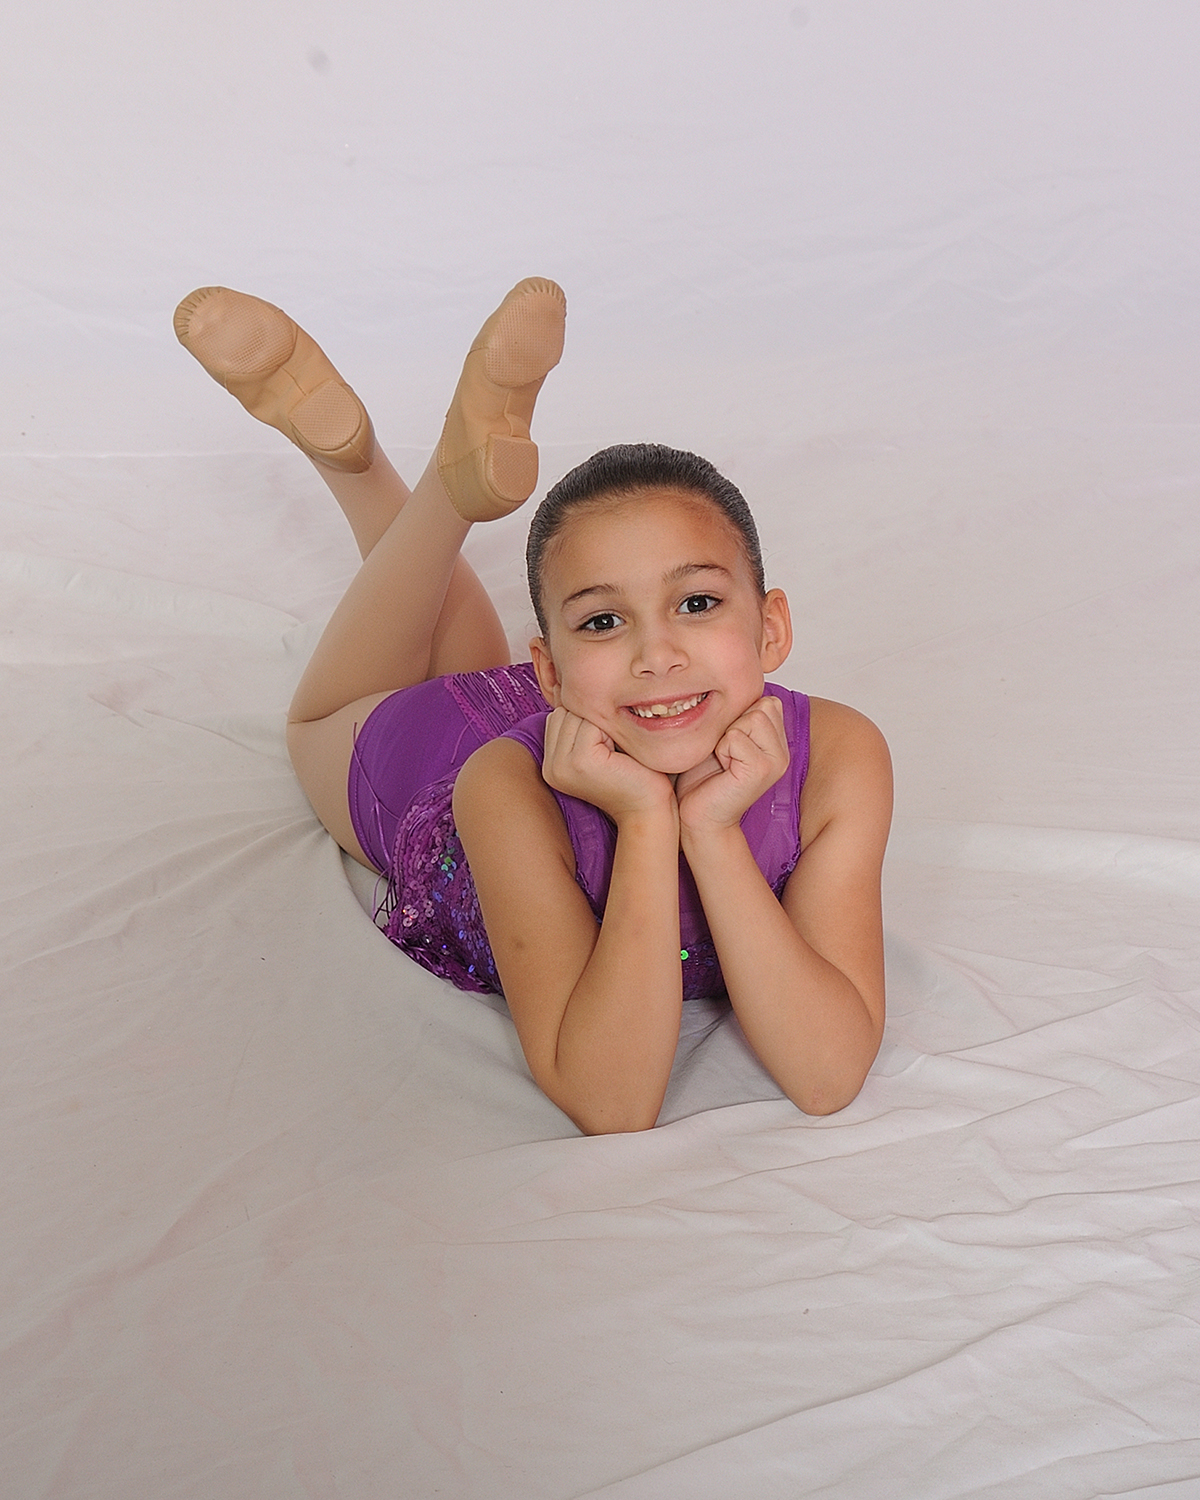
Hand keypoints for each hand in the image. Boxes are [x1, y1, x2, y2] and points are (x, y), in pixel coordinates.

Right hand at [541, 707, 676, 822]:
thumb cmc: (632, 776)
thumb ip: (582, 727)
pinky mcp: (581, 761)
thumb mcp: (601, 749)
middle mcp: (551, 767)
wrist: (648, 810)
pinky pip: (591, 723)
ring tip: (616, 753)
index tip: (607, 746)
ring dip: (603, 725)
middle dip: (593, 720)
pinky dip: (611, 731)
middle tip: (614, 751)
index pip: (559, 715)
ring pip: (578, 714)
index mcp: (551, 765)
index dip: (587, 721)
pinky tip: (620, 754)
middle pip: (566, 711)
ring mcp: (562, 765)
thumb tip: (573, 689)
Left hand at [675, 695, 789, 834]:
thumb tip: (740, 683)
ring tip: (724, 760)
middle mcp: (782, 749)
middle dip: (732, 724)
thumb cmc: (703, 776)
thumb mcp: (721, 734)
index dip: (736, 716)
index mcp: (776, 739)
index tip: (727, 743)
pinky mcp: (763, 770)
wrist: (698, 814)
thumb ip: (737, 713)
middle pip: (759, 705)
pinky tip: (723, 770)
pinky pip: (736, 737)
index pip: (763, 698)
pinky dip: (722, 750)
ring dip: (726, 737)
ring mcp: (777, 761)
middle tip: (724, 753)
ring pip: (750, 718)